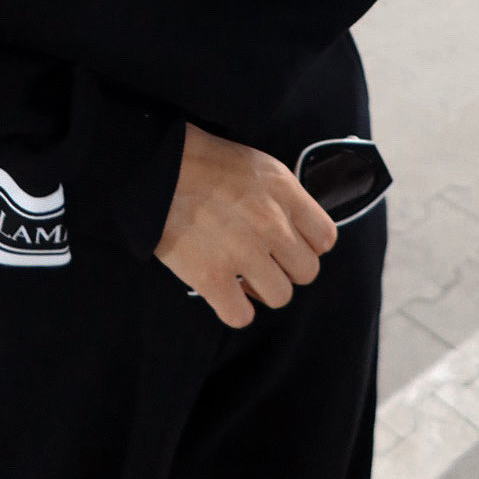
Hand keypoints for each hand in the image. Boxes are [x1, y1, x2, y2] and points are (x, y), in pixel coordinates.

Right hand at [153, 122, 338, 328]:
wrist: (153, 167)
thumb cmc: (203, 161)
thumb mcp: (257, 164)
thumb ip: (284, 197)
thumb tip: (297, 230)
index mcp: (283, 190)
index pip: (325, 238)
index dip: (308, 244)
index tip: (289, 244)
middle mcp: (270, 223)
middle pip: (306, 272)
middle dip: (286, 268)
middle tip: (263, 260)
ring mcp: (242, 253)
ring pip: (280, 297)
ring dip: (262, 291)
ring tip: (242, 277)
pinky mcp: (211, 278)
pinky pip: (241, 316)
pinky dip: (234, 309)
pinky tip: (223, 292)